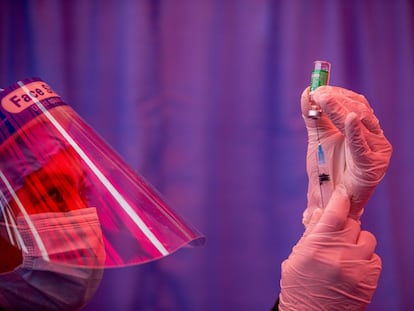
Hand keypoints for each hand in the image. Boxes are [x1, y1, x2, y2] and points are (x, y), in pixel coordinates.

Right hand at [279, 185, 380, 310]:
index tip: (342, 193)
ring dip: (357, 241)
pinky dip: (365, 259)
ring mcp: (357, 268)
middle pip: (352, 223)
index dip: (339, 199)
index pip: (335, 212)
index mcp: (317, 246)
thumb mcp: (296, 257)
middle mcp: (340, 254)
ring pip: (367, 239)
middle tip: (336, 235)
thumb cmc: (298, 287)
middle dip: (344, 225)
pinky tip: (353, 266)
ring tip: (345, 253)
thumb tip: (322, 213)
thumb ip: (311, 233)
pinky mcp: (369, 281)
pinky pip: (374, 258)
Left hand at [301, 86, 391, 224]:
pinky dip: (355, 131)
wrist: (329, 198)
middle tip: (318, 93)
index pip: (355, 102)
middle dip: (336, 99)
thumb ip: (313, 117)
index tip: (318, 88)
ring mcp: (376, 150)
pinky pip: (362, 145)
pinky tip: (348, 118)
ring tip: (323, 100)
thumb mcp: (318, 138)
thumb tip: (307, 93)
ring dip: (339, 109)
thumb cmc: (327, 168)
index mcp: (362, 128)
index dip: (337, 93)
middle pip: (358, 108)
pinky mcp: (372, 165)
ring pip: (359, 122)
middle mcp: (373, 136)